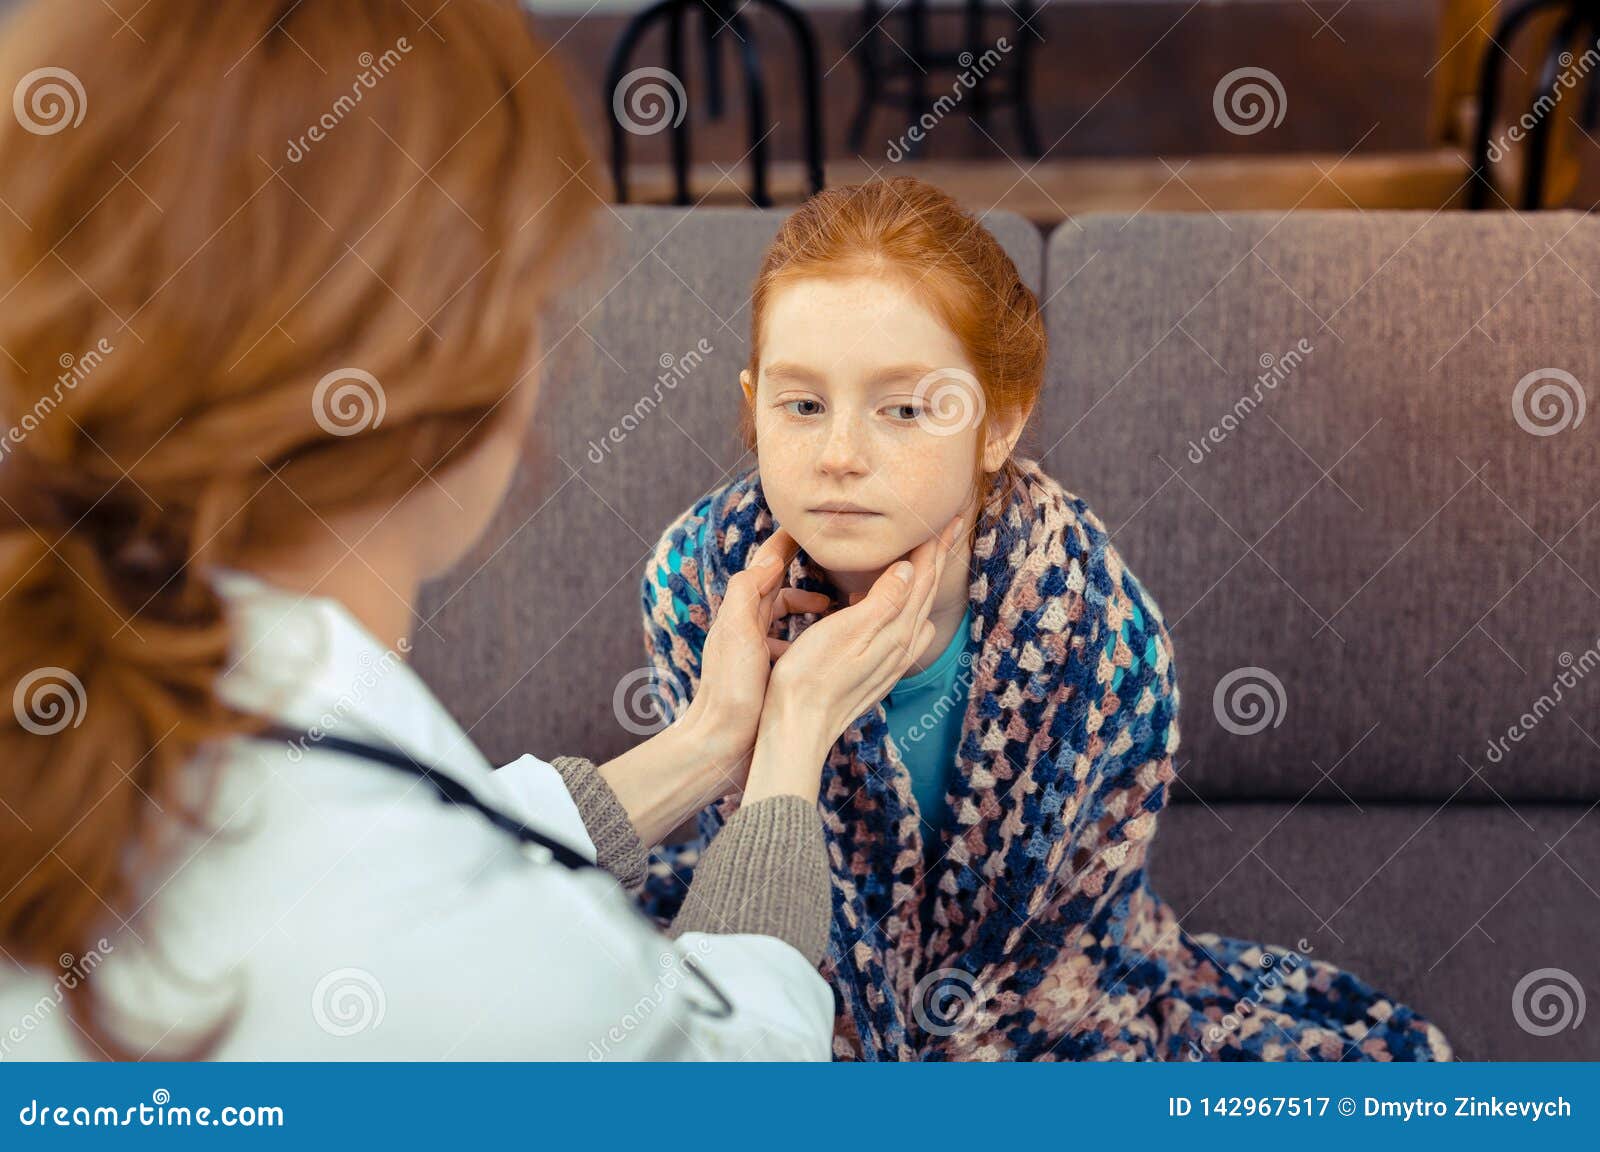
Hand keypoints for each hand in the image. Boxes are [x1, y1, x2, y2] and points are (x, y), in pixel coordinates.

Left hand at [679, 526, 830, 794]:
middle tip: (833, 572)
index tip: (807, 527)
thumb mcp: (738, 632)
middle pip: (776, 589)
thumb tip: (770, 556)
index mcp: (739, 612)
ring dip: (808, 611)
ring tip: (835, 611)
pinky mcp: (764, 675)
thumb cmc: (730, 689)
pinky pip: (790, 647)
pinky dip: (805, 642)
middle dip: (802, 576)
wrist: (720, 744)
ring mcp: (754, 653)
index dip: (785, 544)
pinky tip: (822, 652)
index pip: (764, 566)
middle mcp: (745, 628)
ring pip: (785, 619)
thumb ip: (748, 591)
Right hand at [742, 511, 963, 803]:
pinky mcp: (876, 670)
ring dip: (926, 580)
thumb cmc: (810, 676)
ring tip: (931, 558)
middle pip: (926, 590)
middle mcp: (899, 644)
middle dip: (939, 556)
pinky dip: (909, 606)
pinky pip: (904, 628)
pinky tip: (901, 608)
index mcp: (894, 628)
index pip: (922, 576)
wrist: (798, 728)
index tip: (949, 515)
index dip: (935, 543)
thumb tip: (912, 567)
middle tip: (952, 526)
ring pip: (917, 609)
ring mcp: (890, 659)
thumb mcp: (845, 630)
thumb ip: (883, 598)